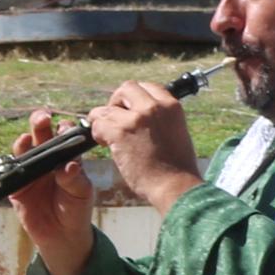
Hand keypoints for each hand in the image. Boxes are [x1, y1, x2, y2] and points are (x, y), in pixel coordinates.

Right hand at [5, 109, 97, 274]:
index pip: (63, 135)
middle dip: (40, 123)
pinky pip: (4, 173)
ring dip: (21, 143)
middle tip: (42, 118)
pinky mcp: (15, 186)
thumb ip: (75, 180)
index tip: (64, 129)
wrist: (62, 236)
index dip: (63, 129)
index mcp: (65, 157)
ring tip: (24, 141)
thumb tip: (69, 166)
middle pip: (41, 135)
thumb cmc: (76, 209)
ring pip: (22, 150)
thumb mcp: (81, 194)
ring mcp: (29, 171)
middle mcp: (46, 159)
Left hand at [89, 79, 204, 214]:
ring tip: (107, 135)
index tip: (130, 110)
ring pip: (107, 107)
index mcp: (172, 106)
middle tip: (116, 120)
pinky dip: (97, 133)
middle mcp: (154, 107)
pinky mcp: (120, 132)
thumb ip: (160, 120)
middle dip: (117, 102)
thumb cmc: (177, 169)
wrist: (175, 187)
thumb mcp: (177, 133)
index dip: (135, 98)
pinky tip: (106, 144)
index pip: (148, 87)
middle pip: (127, 88)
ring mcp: (136, 118)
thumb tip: (140, 119)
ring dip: (103, 119)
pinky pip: (98, 123)